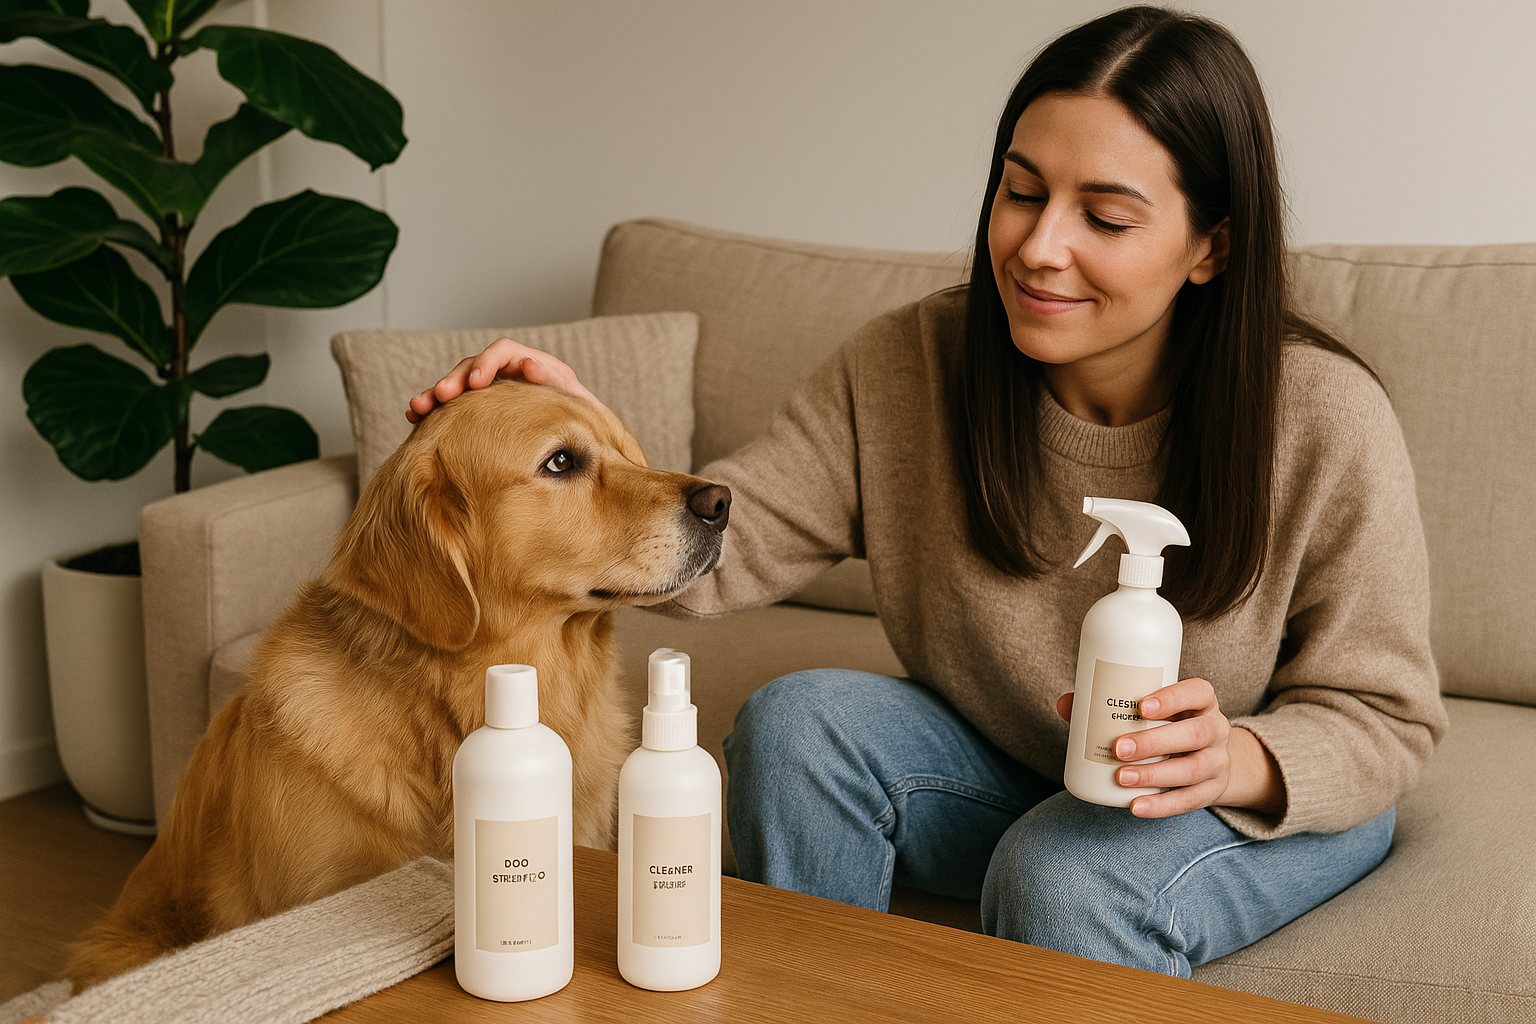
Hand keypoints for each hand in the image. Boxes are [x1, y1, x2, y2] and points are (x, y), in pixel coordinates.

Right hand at [405, 337, 607, 422]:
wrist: (589, 451)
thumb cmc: (588, 429)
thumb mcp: (579, 406)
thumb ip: (557, 384)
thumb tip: (531, 366)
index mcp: (536, 368)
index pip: (505, 353)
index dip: (488, 363)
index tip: (476, 382)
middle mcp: (511, 376)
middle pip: (475, 366)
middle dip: (455, 380)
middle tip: (441, 396)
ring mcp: (495, 394)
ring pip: (460, 387)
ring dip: (437, 395)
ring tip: (418, 409)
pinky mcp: (484, 413)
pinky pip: (455, 407)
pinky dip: (435, 410)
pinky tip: (415, 419)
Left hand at [1055, 679, 1283, 817]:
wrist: (1207, 757)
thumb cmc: (1166, 725)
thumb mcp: (1151, 711)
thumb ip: (1109, 704)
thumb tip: (1066, 704)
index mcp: (1201, 702)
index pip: (1198, 692)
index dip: (1173, 698)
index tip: (1140, 706)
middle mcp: (1216, 730)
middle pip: (1194, 734)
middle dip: (1155, 742)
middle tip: (1118, 748)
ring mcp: (1217, 762)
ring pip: (1193, 769)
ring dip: (1154, 775)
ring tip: (1121, 778)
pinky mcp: (1212, 791)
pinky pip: (1190, 801)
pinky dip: (1161, 805)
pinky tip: (1135, 806)